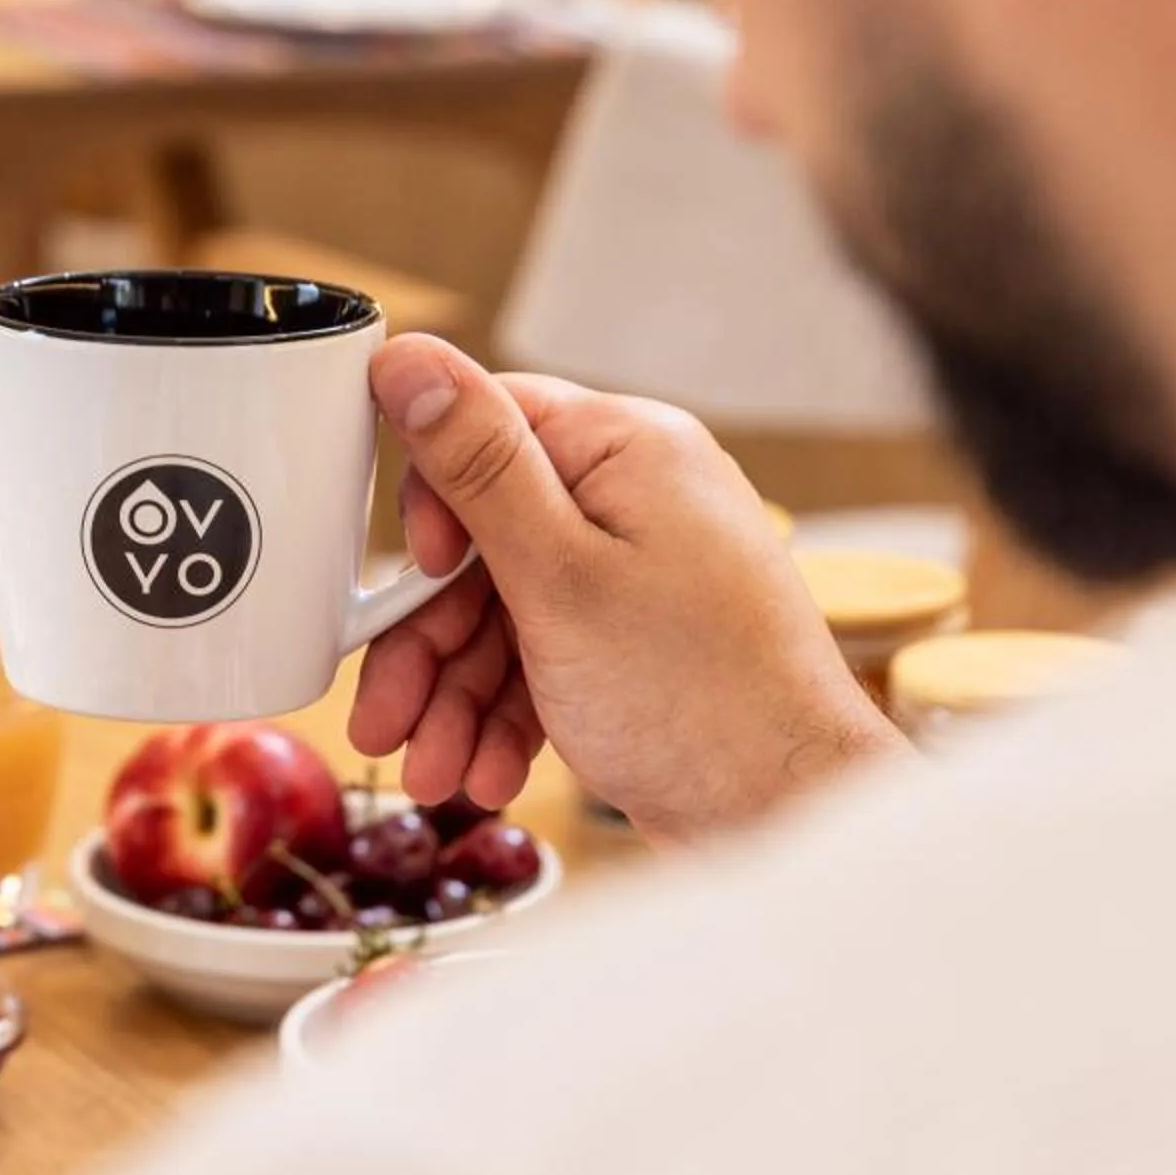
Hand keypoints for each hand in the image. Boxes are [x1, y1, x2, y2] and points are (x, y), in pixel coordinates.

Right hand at [350, 337, 904, 842]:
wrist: (788, 817)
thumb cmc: (696, 699)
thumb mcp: (557, 575)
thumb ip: (474, 466)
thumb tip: (408, 357)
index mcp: (628, 450)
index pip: (485, 428)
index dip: (429, 508)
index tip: (408, 580)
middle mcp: (636, 498)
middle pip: (481, 541)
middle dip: (428, 643)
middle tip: (387, 719)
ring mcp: (637, 572)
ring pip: (501, 612)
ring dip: (456, 697)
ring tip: (433, 771)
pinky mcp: (634, 639)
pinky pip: (540, 655)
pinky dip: (504, 713)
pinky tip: (486, 769)